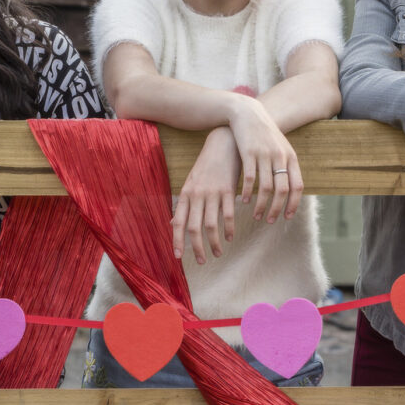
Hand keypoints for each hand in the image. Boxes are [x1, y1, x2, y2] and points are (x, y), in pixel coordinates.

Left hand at [172, 127, 238, 263]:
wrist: (224, 144)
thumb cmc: (206, 166)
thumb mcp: (191, 183)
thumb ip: (183, 205)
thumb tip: (174, 223)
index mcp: (186, 194)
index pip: (179, 223)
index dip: (178, 241)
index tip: (178, 257)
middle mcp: (197, 195)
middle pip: (194, 228)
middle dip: (197, 248)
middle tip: (202, 261)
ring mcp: (212, 193)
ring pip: (211, 225)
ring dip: (214, 243)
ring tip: (217, 253)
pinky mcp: (228, 190)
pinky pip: (227, 215)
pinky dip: (229, 229)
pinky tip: (230, 237)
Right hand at [226, 96, 301, 223]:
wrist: (248, 114)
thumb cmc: (264, 135)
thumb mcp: (280, 148)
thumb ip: (286, 166)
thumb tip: (290, 189)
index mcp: (291, 157)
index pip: (297, 186)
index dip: (293, 204)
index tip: (286, 217)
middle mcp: (280, 157)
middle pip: (282, 190)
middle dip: (276, 209)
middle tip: (270, 221)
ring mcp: (264, 155)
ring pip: (266, 187)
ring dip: (262, 205)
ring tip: (256, 215)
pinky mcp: (249, 153)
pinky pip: (249, 178)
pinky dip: (247, 192)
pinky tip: (243, 200)